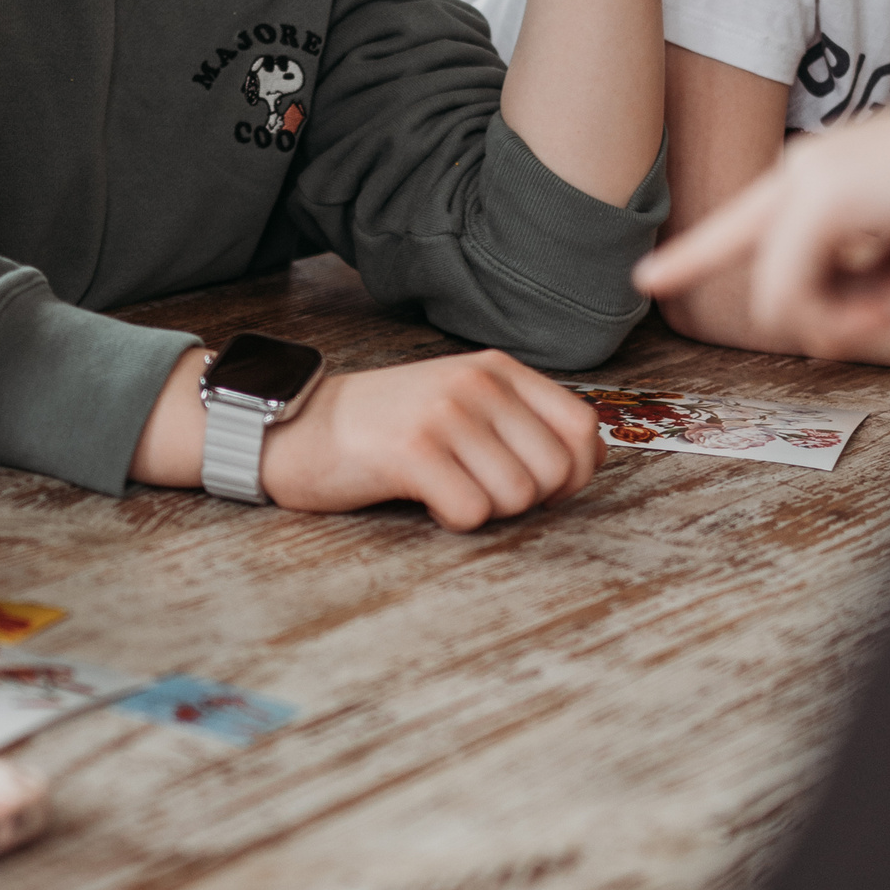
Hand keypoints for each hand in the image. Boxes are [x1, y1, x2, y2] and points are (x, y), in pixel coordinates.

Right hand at [260, 352, 603, 531]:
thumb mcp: (463, 403)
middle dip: (528, 500)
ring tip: (447, 488)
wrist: (299, 428)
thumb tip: (590, 459)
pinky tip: (423, 498)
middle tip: (480, 491)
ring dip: (486, 510)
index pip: (582, 427)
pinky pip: (471, 511)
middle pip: (556, 470)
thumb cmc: (387, 428)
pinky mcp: (412, 451)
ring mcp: (444, 414)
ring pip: (517, 497)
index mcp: (497, 370)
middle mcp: (476, 383)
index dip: (573, 472)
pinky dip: (452, 519)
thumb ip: (522, 421)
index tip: (538, 487)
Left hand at [638, 19, 889, 351]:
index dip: (695, 251)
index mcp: (831, 169)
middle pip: (765, 280)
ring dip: (859, 320)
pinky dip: (854, 317)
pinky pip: (794, 299)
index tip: (648, 275)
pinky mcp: (821, 200)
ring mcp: (808, 179)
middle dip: (843, 321)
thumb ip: (879, 268)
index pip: (744, 219)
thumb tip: (841, 321)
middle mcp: (806, 168)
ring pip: (779, 301)